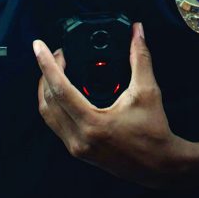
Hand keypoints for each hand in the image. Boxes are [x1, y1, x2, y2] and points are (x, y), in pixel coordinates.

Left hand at [34, 23, 193, 188]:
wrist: (159, 164)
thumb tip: (136, 33)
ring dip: (46, 90)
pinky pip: (55, 124)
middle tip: (56, 54)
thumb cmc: (154, 131)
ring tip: (54, 70)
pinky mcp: (78, 150)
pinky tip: (62, 92)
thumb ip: (140, 59)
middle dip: (46, 73)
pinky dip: (54, 105)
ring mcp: (76, 146)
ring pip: (48, 114)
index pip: (60, 88)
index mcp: (93, 123)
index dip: (47, 64)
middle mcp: (79, 137)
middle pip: (48, 100)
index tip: (39, 46)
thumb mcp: (148, 92)